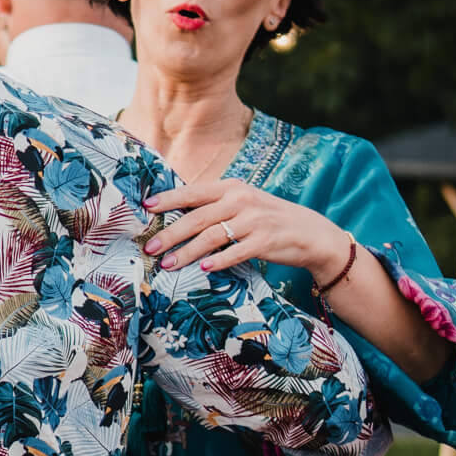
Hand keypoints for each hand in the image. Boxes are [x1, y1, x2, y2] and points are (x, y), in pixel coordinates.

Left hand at [142, 178, 351, 280]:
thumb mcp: (242, 205)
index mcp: (232, 188)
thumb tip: (176, 217)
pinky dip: (219, 260)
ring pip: (212, 236)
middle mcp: (241, 200)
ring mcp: (254, 220)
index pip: (193, 192)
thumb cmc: (267, 220)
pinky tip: (203, 268)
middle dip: (171, 233)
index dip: (169, 199)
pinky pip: (236, 251)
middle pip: (197, 217)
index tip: (146, 207)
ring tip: (168, 265)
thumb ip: (214, 207)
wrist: (309, 232)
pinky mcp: (265, 240)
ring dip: (187, 252)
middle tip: (150, 247)